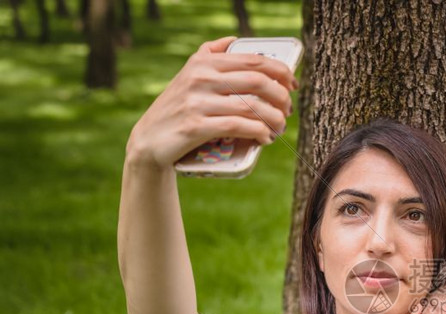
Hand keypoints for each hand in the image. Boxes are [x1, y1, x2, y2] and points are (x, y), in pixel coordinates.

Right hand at [126, 36, 298, 170]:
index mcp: (205, 62)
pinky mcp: (194, 127)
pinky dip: (258, 133)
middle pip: (258, 82)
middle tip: (288, 111)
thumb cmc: (177, 107)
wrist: (148, 139)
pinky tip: (265, 138)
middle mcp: (201, 77)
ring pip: (251, 107)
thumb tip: (235, 40)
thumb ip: (210, 54)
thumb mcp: (189, 73)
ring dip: (274, 119)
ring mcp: (197, 102)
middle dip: (282, 97)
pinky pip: (237, 127)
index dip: (282, 72)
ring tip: (279, 128)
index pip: (255, 60)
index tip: (293, 85)